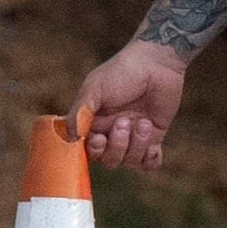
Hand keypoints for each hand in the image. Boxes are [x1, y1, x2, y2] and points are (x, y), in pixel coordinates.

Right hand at [73, 40, 190, 172]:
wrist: (156, 64)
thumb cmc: (121, 72)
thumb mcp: (95, 88)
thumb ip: (80, 113)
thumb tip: (70, 138)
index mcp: (93, 121)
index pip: (87, 149)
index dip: (93, 151)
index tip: (99, 138)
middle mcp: (111, 132)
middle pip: (109, 160)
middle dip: (117, 146)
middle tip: (124, 122)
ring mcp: (133, 137)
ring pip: (129, 162)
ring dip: (137, 145)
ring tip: (144, 122)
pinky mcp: (153, 137)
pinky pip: (150, 163)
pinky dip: (151, 160)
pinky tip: (153, 147)